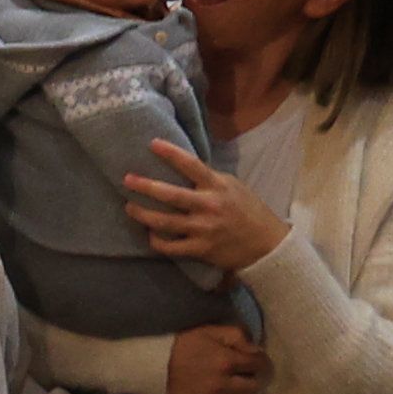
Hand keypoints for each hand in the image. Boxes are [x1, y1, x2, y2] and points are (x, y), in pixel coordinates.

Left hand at [121, 136, 292, 273]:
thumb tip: (183, 166)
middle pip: (170, 195)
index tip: (152, 144)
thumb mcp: (233, 186)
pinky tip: (149, 234)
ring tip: (130, 207)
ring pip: (164, 222)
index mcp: (217, 186)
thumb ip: (209, 179)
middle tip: (127, 180)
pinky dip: (156, 241)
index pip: (191, 165)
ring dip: (143, 215)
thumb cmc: (248, 211)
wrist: (266, 244)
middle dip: (145, 187)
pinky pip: (170, 247)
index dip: (171, 153)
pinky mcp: (200, 249)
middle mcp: (208, 206)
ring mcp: (203, 229)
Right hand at [156, 322, 269, 393]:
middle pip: (252, 388)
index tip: (259, 363)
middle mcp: (223, 385)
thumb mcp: (210, 330)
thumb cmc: (182, 343)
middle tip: (247, 378)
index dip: (262, 363)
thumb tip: (256, 349)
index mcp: (227, 361)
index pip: (259, 365)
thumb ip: (236, 336)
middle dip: (253, 381)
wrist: (151, 362)